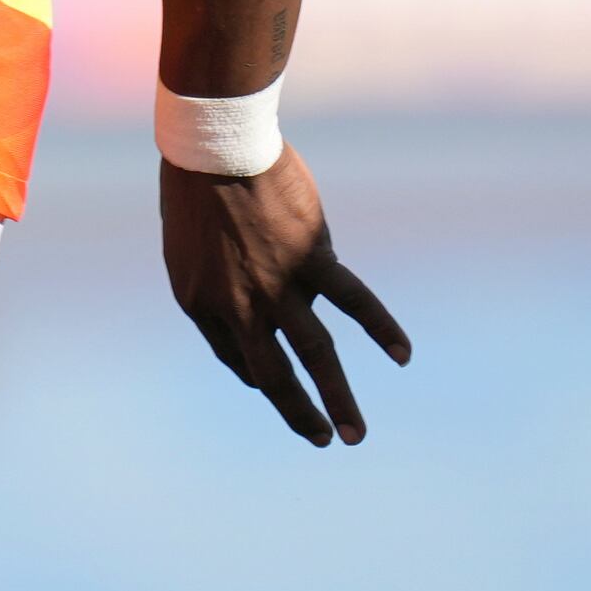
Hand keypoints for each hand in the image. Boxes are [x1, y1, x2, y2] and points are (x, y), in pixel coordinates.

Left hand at [159, 151, 411, 446]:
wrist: (212, 150)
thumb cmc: (195, 192)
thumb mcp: (188, 250)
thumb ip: (218, 287)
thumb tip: (260, 318)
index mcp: (201, 304)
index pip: (236, 356)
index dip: (258, 373)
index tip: (274, 383)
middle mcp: (239, 305)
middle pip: (272, 374)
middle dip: (298, 413)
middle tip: (322, 440)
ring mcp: (278, 285)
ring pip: (314, 354)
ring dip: (336, 398)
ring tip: (354, 434)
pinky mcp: (312, 258)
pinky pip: (354, 301)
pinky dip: (381, 328)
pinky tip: (401, 354)